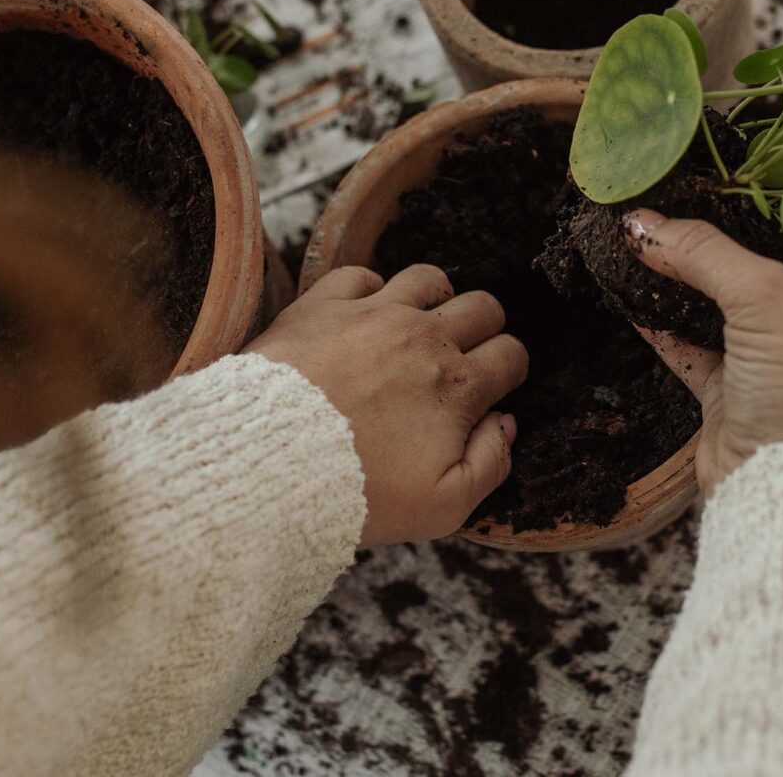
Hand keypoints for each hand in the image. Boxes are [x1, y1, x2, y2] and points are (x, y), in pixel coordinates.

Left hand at [246, 264, 526, 544]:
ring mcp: (372, 315)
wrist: (271, 464)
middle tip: (463, 355)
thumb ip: (491, 465)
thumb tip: (505, 424)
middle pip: (483, 307)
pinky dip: (368, 290)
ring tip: (420, 324)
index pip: (511, 355)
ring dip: (434, 298)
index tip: (492, 387)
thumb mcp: (443, 506)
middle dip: (484, 328)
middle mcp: (424, 338)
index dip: (509, 371)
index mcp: (458, 384)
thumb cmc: (358, 492)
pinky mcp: (323, 306)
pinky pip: (360, 276)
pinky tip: (362, 314)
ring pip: (428, 279)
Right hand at [625, 208, 782, 493]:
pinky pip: (689, 340)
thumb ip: (705, 252)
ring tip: (639, 230)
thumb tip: (642, 224)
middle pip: (762, 251)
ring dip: (681, 267)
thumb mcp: (766, 300)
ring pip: (719, 295)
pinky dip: (659, 317)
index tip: (735, 158)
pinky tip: (627, 287)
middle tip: (674, 187)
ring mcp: (771, 353)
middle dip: (717, 222)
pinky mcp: (731, 387)